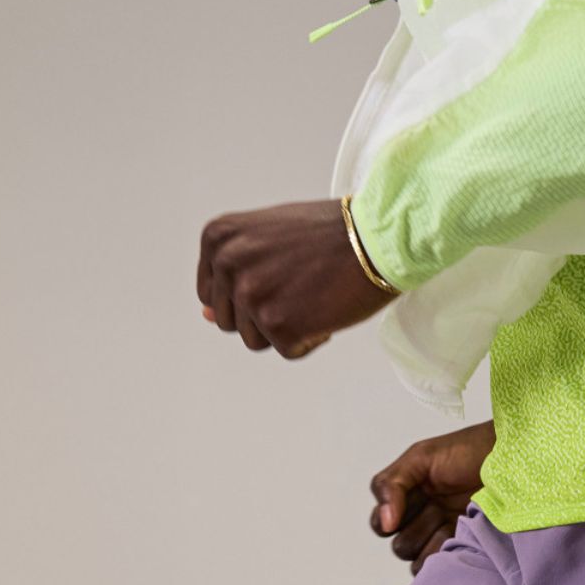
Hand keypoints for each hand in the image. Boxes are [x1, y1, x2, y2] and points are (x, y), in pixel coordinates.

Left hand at [197, 199, 396, 358]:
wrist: (377, 239)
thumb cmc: (332, 233)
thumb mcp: (270, 237)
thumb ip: (235, 270)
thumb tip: (206, 316)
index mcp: (218, 239)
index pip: (213, 293)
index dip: (252, 294)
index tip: (281, 279)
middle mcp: (227, 264)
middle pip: (232, 320)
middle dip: (267, 313)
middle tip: (302, 286)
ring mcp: (250, 295)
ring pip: (255, 340)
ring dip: (286, 328)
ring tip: (314, 296)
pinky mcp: (278, 324)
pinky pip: (288, 350)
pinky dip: (312, 338)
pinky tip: (328, 308)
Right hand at [370, 421, 496, 571]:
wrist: (509, 457)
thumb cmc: (466, 451)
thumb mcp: (420, 458)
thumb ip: (392, 485)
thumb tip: (386, 523)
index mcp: (408, 497)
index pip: (381, 524)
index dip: (389, 521)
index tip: (411, 503)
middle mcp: (423, 518)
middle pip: (401, 546)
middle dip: (416, 532)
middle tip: (437, 509)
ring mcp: (445, 533)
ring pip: (419, 561)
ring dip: (432, 546)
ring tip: (452, 523)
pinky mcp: (466, 545)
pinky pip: (444, 565)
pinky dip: (447, 558)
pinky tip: (461, 537)